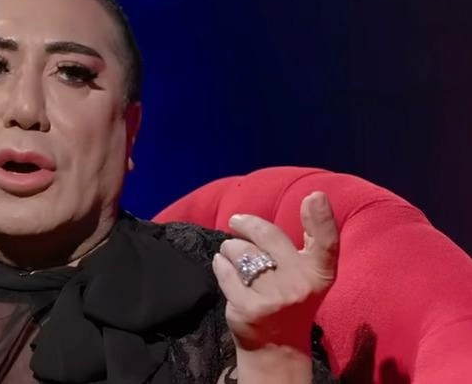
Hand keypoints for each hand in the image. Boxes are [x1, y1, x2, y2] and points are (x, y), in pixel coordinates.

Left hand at [212, 191, 338, 352]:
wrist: (276, 349)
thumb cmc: (290, 299)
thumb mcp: (308, 274)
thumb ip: (309, 243)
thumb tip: (314, 198)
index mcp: (319, 274)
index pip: (326, 243)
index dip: (321, 218)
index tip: (315, 196)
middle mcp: (300, 285)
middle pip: (267, 235)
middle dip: (246, 224)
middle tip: (236, 221)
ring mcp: (274, 298)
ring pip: (240, 251)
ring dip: (231, 248)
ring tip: (234, 257)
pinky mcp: (249, 308)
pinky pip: (224, 270)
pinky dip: (220, 265)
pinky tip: (223, 268)